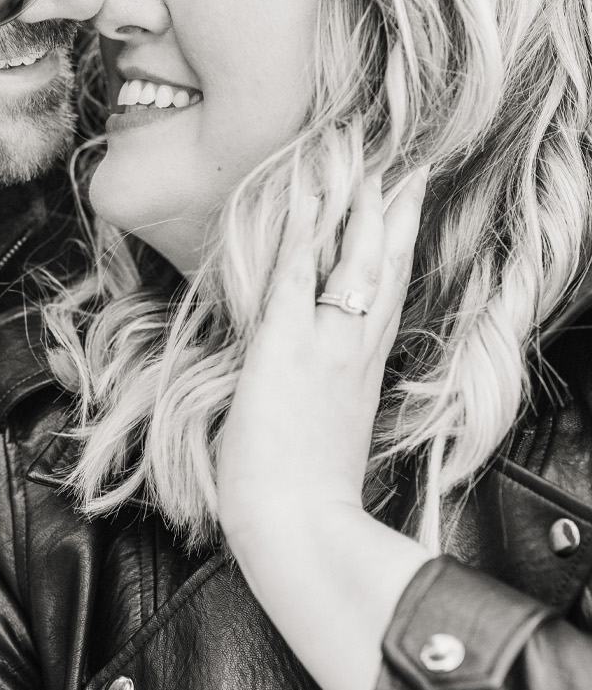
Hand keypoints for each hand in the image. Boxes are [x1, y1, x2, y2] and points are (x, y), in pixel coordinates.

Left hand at [216, 168, 433, 689]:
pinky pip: (295, 271)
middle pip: (384, 266)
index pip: (388, 296)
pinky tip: (307, 189)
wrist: (303, 534)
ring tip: (361, 155)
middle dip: (393, 211)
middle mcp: (352, 350)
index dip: (398, 249)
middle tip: (405, 166)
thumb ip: (329, 410)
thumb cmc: (308, 505)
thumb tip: (317, 398)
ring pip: (349, 257)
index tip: (406, 210)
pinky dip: (302, 227)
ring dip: (354, 202)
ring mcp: (322, 343)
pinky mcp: (284, 345)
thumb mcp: (328, 445)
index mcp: (362, 373)